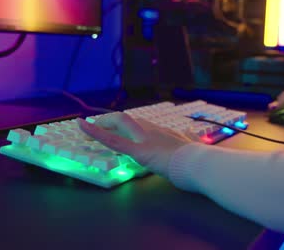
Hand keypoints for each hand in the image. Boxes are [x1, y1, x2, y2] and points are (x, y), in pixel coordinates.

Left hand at [77, 112, 196, 177]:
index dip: (127, 125)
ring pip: (120, 123)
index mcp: (164, 131)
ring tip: (86, 128)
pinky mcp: (139, 150)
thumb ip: (190, 140)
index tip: (119, 128)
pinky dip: (95, 132)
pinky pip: (113, 140)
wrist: (200, 163)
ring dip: (102, 124)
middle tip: (98, 126)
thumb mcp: (195, 146)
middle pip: (128, 119)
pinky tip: (83, 126)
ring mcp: (145, 139)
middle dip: (111, 121)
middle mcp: (153, 130)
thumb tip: (192, 134)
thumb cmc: (199, 159)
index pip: (141, 124)